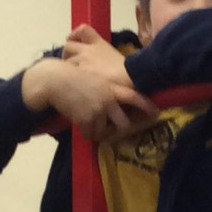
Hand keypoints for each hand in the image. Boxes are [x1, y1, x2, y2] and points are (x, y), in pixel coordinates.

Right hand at [21, 45, 158, 144]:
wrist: (55, 80)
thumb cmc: (72, 78)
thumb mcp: (95, 80)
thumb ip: (107, 91)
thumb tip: (114, 107)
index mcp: (112, 87)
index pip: (135, 97)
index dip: (146, 106)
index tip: (156, 114)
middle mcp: (109, 99)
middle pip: (124, 124)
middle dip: (120, 132)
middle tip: (114, 133)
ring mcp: (99, 110)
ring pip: (105, 132)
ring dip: (98, 132)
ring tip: (89, 124)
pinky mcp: (87, 118)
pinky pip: (91, 134)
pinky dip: (86, 133)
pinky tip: (80, 125)